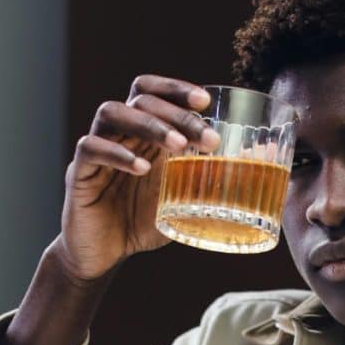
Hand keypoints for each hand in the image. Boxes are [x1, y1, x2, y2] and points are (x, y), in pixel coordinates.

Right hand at [56, 75, 220, 280]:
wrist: (103, 255)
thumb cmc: (142, 221)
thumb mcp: (186, 198)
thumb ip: (218, 175)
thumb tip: (267, 156)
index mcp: (142, 133)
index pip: (152, 92)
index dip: (176, 88)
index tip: (205, 100)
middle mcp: (118, 133)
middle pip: (140, 99)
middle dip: (177, 113)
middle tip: (207, 139)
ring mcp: (97, 150)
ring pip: (112, 113)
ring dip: (149, 124)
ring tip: (178, 146)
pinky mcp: (78, 173)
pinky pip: (90, 148)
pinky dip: (118, 154)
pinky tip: (142, 168)